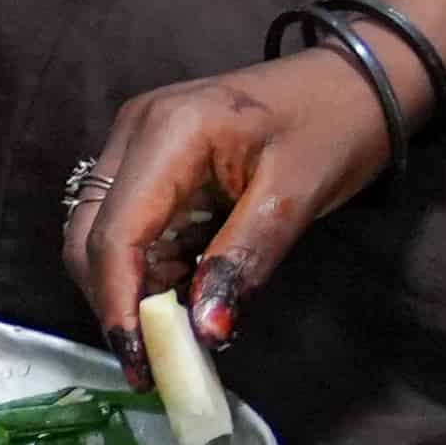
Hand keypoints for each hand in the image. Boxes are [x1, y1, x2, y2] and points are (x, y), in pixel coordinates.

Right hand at [65, 50, 398, 345]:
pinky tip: (183, 288)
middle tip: (156, 359)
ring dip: (128, 287)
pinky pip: (125, 222)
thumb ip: (244, 260)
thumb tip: (203, 332)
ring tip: (176, 328)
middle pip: (90, 234)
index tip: (140, 365)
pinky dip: (144, 266)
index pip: (116, 231)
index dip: (118, 303)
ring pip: (98, 232)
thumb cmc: (336, 128)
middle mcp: (135, 131)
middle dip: (114, 301)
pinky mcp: (147, 156)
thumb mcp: (298, 196)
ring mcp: (136, 140)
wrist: (356, 79)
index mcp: (169, 131)